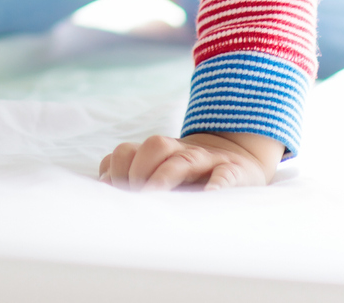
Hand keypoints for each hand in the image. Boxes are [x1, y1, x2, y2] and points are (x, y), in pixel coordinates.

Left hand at [98, 131, 280, 191]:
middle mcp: (179, 152)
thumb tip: (105, 185)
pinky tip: (209, 195)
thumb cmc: (189, 176)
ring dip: (165, 176)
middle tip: (136, 197)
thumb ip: (131, 175)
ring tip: (154, 195)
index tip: (111, 190)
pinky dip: (217, 183)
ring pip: (184, 158)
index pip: (128, 151)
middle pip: (154, 146)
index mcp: (157, 154)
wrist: (239, 159)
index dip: (116, 168)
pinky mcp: (233, 170)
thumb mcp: (161, 172)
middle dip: (139, 170)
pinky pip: (225, 173)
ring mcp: (206, 160)